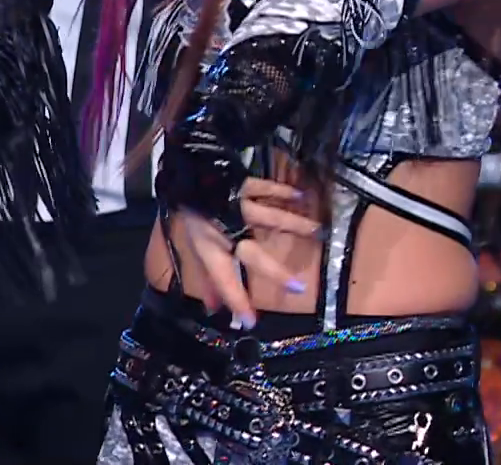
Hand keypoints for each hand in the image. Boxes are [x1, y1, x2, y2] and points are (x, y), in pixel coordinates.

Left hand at [172, 177, 321, 329]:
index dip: (237, 301)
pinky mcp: (242, 185)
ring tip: (318, 231)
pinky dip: (282, 191)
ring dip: (294, 225)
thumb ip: (208, 280)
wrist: (183, 177)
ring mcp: (237, 207)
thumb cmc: (193, 218)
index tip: (251, 322)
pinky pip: (264, 188)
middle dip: (275, 273)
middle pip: (254, 255)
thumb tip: (213, 309)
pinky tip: (299, 195)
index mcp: (212, 248)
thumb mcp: (196, 251)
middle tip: (298, 287)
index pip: (225, 280)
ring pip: (269, 218)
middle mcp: (227, 231)